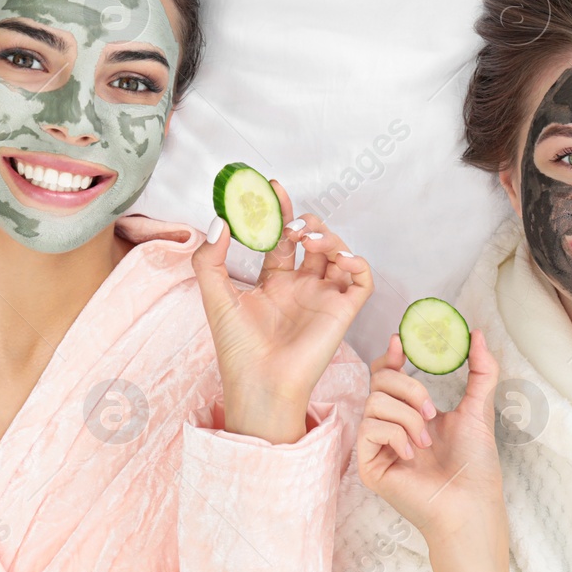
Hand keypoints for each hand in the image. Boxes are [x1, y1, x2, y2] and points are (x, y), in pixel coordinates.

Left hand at [191, 179, 373, 443]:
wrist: (259, 384)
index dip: (280, 212)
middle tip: (291, 226)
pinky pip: (361, 279)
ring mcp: (323, 297)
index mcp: (272, 283)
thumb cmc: (237, 349)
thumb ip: (210, 258)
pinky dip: (358, 262)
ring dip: (329, 237)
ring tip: (308, 239)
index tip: (274, 188)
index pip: (280, 239)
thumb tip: (220, 221)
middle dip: (306, 223)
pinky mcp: (343, 311)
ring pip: (339, 253)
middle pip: (314, 240)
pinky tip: (339, 258)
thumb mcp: (214, 296)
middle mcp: (301, 287)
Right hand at [357, 330, 508, 545]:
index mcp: (411, 412)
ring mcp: (377, 445)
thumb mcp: (479, 408)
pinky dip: (395, 434)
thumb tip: (477, 333)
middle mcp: (391, 425)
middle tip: (432, 410)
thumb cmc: (475, 465)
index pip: (388, 374)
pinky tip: (411, 454)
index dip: (391, 355)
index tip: (400, 340)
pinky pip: (370, 428)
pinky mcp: (368, 465)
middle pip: (379, 380)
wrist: (470, 504)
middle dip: (408, 387)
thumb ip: (481, 370)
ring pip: (374, 402)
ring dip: (407, 416)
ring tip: (427, 441)